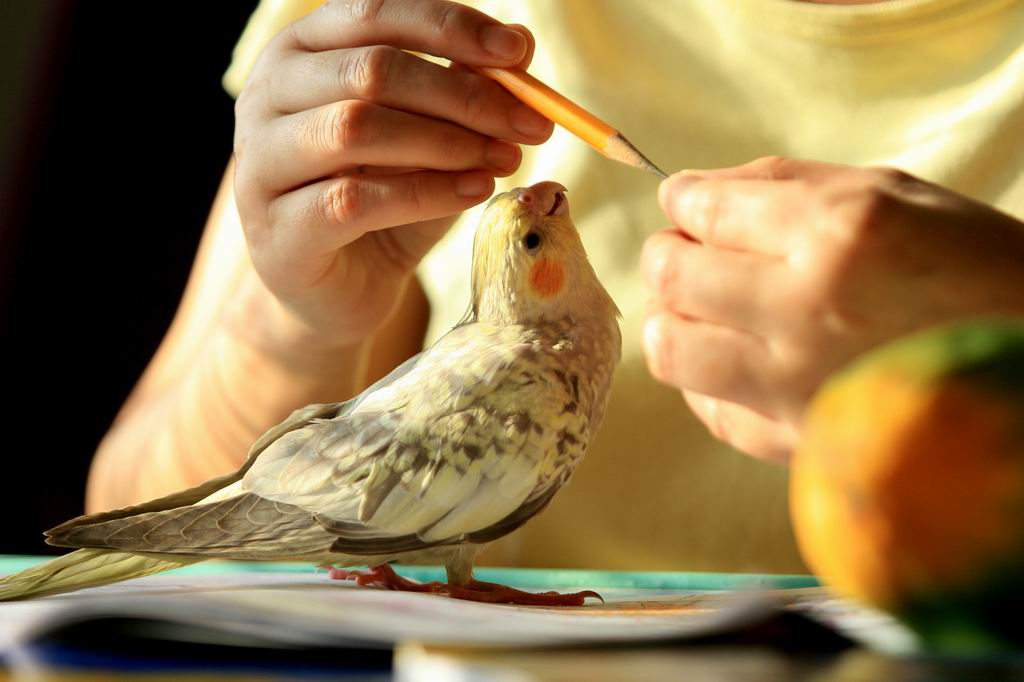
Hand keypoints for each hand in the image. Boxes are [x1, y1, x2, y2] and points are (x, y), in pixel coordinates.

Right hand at [233, 0, 552, 347]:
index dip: (450, 27)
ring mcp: (260, 164)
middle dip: (464, 95)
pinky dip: (425, 193)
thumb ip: (462, 91)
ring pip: (356, 129)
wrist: (340, 291)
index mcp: (301, 52)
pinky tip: (473, 192)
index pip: (375, 14)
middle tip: (532, 123)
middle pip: (371, 72)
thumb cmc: (384, 203)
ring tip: (504, 159)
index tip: (518, 52)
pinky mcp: (278, 232)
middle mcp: (266, 96)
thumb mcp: (429, 139)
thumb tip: (522, 44)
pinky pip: (354, 200)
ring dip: (445, 143)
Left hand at [642, 157, 1023, 462]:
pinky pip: (710, 409)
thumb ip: (789, 185)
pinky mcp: (798, 443)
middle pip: (672, 277)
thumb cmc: (979, 271)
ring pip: (672, 349)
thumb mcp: (900, 195)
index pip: (706, 210)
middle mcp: (805, 309)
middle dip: (667, 254)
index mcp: (838, 233)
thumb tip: (695, 192)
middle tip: (686, 251)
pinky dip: (705, 378)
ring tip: (701, 308)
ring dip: (672, 318)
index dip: (682, 201)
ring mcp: (796, 386)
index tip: (685, 203)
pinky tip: (735, 358)